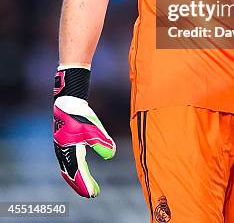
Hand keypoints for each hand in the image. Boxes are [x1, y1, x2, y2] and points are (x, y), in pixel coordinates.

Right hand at [53, 68, 115, 196]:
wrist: (67, 101)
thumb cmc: (80, 115)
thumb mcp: (93, 128)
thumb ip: (102, 142)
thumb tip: (111, 155)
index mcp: (70, 150)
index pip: (78, 172)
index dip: (86, 184)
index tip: (94, 194)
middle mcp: (63, 152)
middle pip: (71, 174)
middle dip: (81, 185)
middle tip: (92, 194)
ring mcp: (61, 148)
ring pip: (68, 169)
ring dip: (77, 178)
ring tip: (87, 186)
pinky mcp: (63, 143)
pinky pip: (67, 162)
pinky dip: (73, 169)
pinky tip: (80, 169)